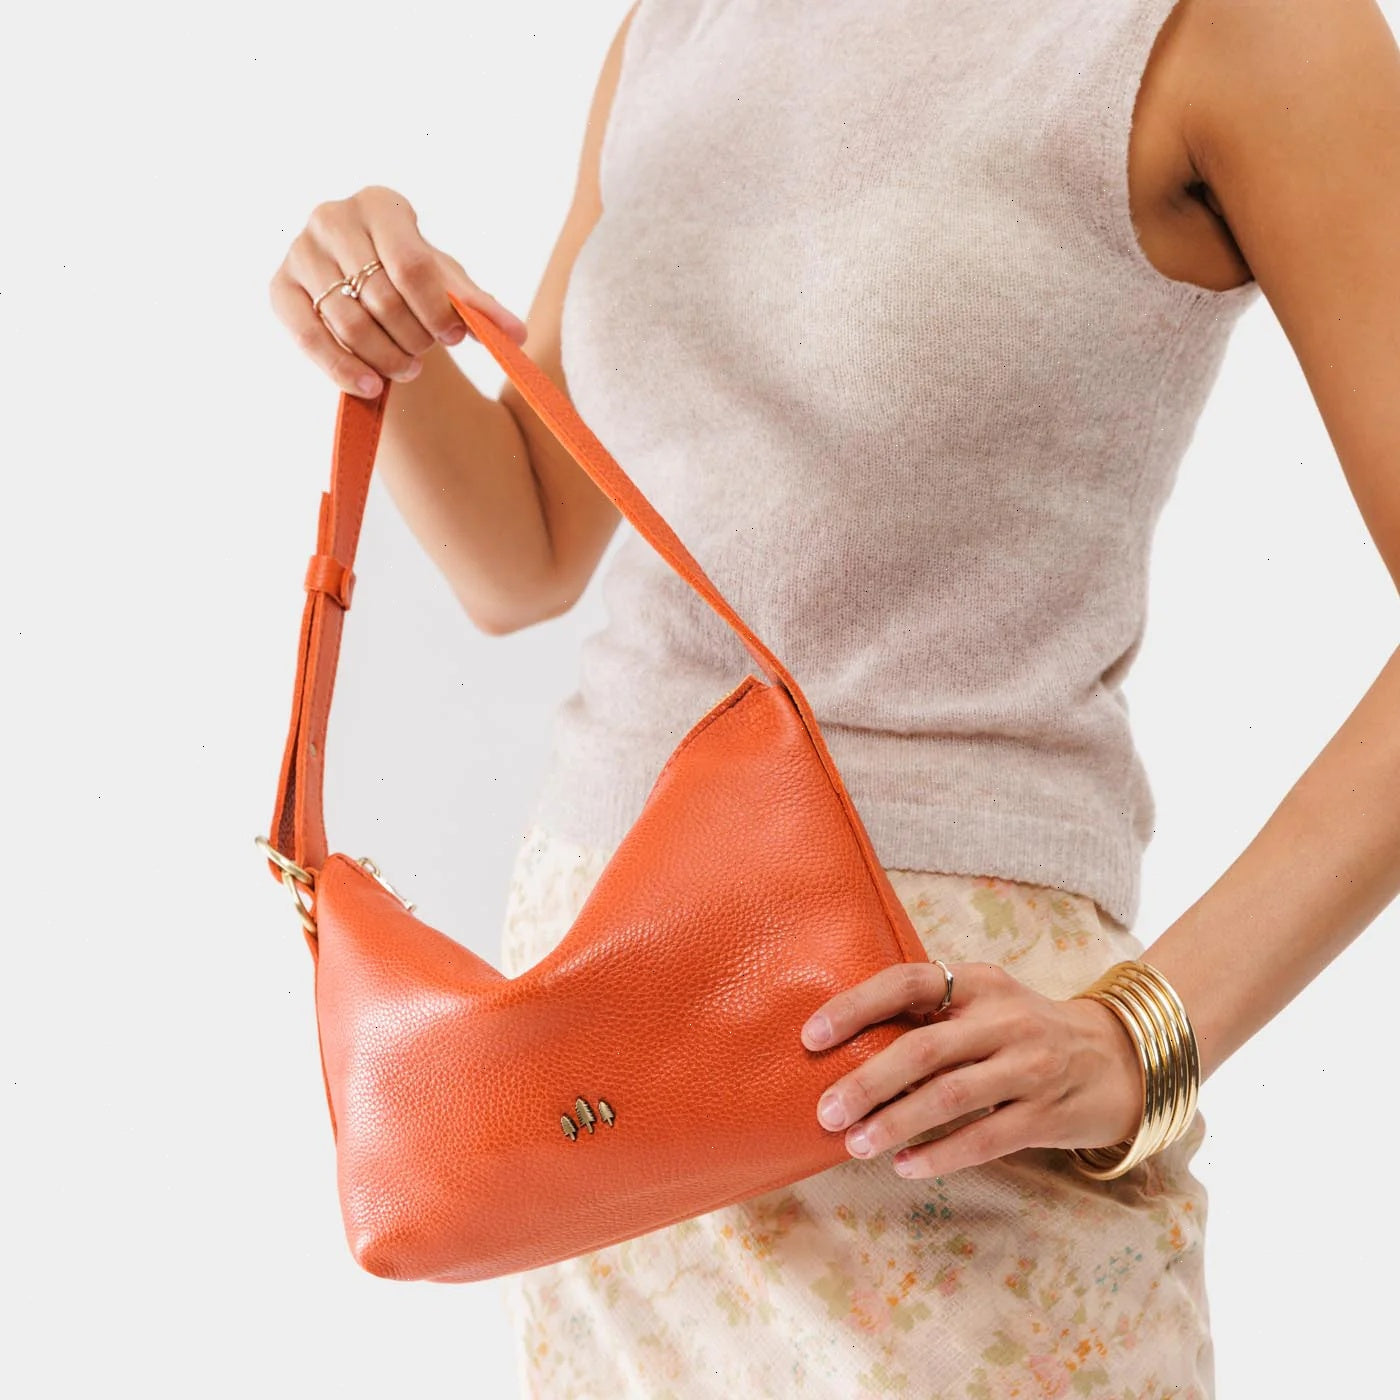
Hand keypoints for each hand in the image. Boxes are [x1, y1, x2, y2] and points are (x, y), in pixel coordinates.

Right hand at [268, 184, 528, 398]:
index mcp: (380, 204)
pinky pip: (309, 337)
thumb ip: (478, 306)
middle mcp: (332, 217)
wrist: (364, 280)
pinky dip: (342, 369)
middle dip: (413, 337)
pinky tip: (371, 388)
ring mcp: (300, 252)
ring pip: (348, 322)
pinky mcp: (280, 288)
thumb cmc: (411, 278)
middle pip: (381, 297)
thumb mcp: (447, 284)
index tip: (455, 339)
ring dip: (385, 357)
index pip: (411, 266)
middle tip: (427, 355)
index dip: (436, 312)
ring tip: (407, 369)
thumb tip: (515, 335)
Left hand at [800, 961, 1143, 1177]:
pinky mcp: (1046, 1115)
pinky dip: (939, 1155)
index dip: (855, 1005)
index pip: (907, 980)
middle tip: (825, 1111)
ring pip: (950, 1097)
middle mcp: (1004, 1019)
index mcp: (978, 982)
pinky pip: (984, 1139)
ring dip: (895, 1123)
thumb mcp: (986, 1004)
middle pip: (923, 1049)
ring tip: (855, 1144)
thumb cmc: (1025, 1033)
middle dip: (867, 1082)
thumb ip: (931, 1016)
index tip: (812, 1036)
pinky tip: (905, 1167)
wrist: (1119, 1060)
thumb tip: (845, 1049)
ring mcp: (1029, 1067)